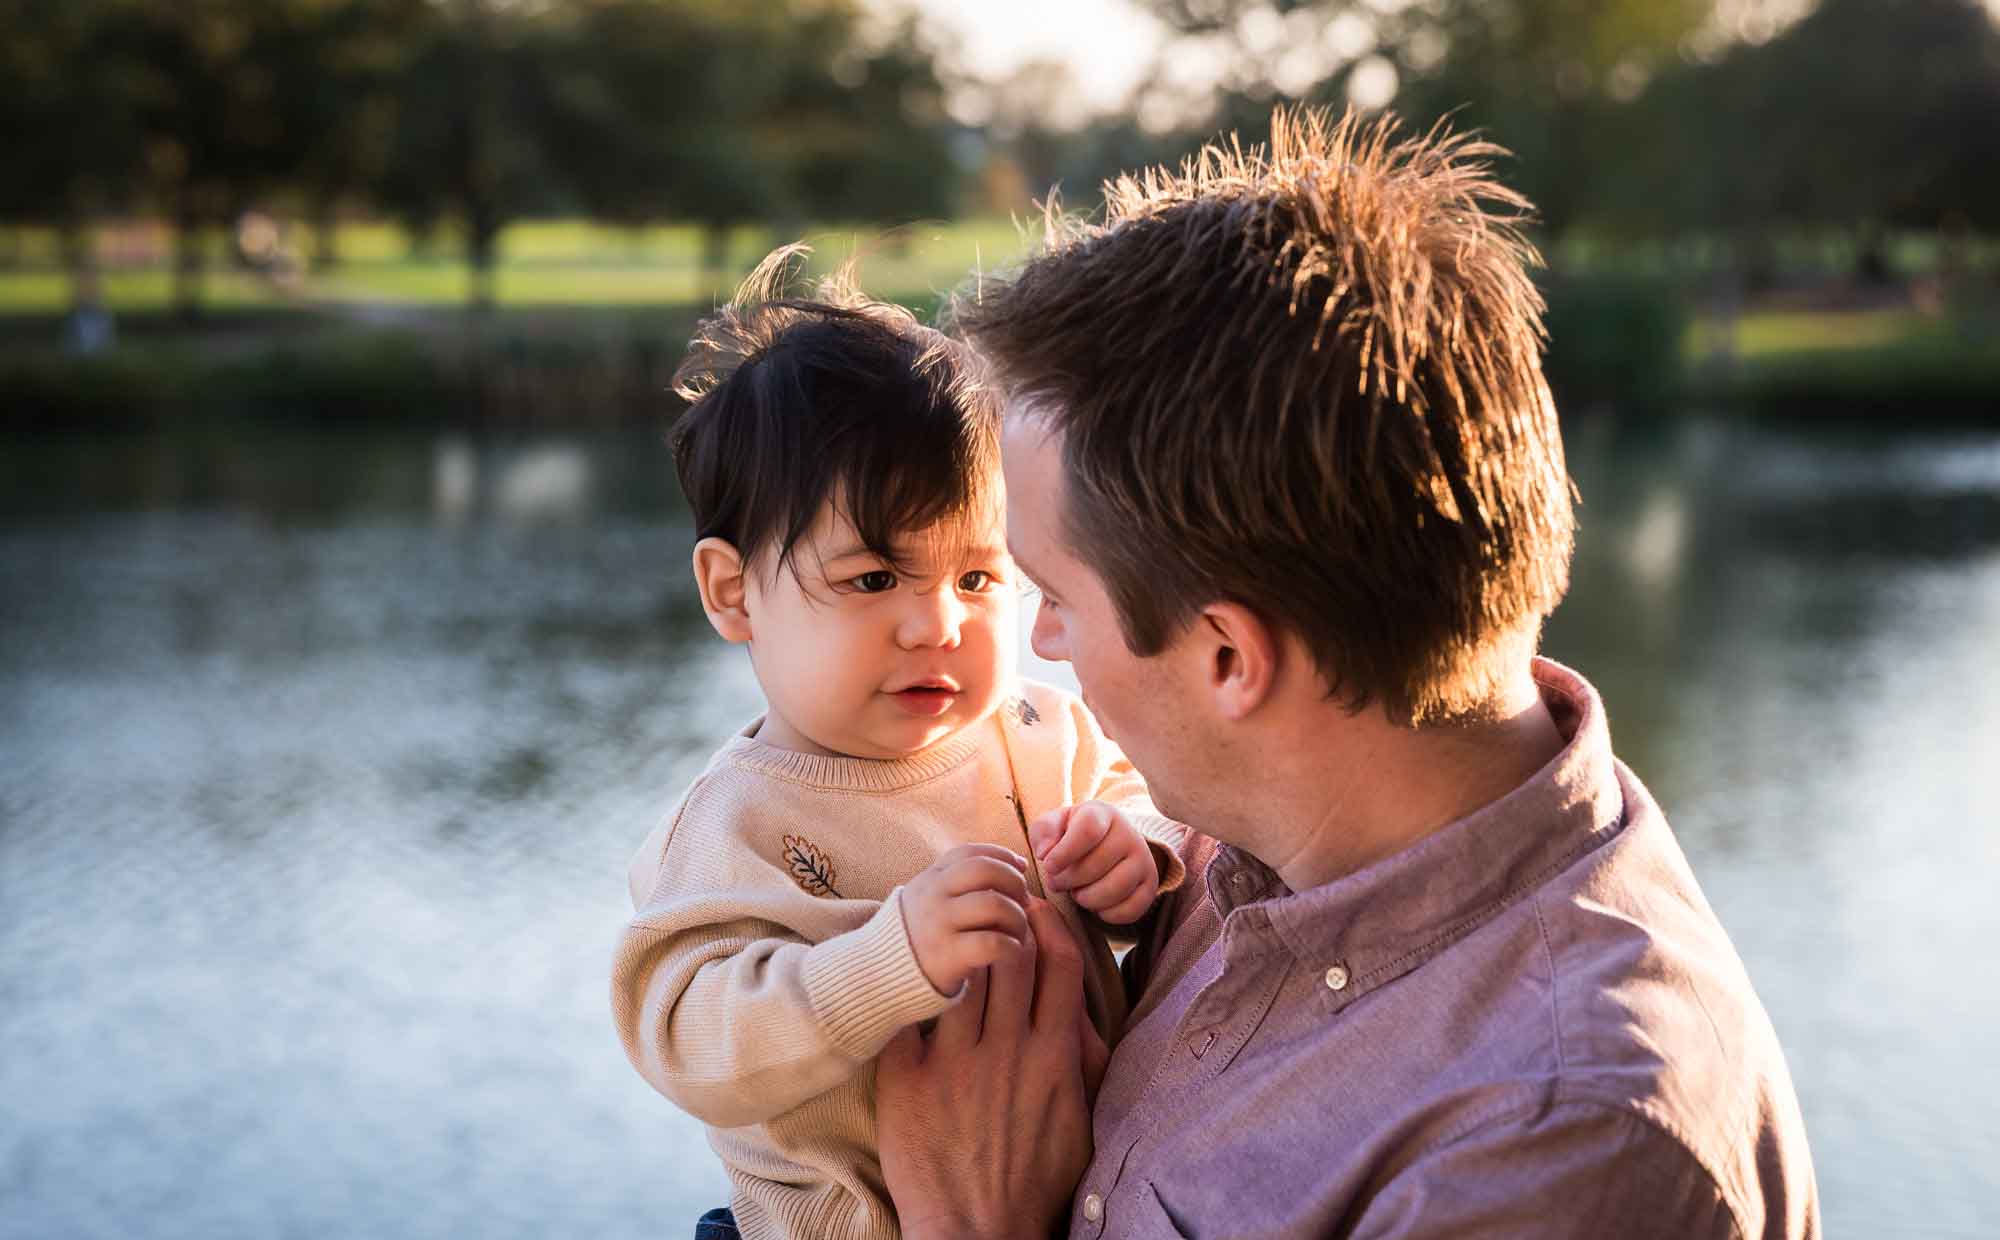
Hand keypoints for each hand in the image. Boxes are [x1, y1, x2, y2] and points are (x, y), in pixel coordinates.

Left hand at [878, 898, 1103, 1239]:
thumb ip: (1084, 1060)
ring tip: (949, 934)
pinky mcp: (906, 1082)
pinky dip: (908, 989)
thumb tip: (1077, 1006)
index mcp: (1055, 1058)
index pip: (1059, 963)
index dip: (1048, 923)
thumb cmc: (1036, 1181)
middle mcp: (1007, 1052)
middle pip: (1008, 955)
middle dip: (1002, 919)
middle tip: (990, 906)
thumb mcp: (1083, 1122)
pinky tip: (906, 976)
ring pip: (958, 975)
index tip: (1035, 907)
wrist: (977, 1235)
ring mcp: (954, 1065)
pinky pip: (906, 1015)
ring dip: (957, 948)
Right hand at [902, 843, 1030, 995]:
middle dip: (1014, 882)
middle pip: (986, 870)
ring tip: (1018, 930)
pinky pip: (992, 942)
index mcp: (931, 879)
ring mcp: (938, 925)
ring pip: (994, 905)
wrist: (878, 977)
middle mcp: (933, 896)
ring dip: (1017, 916)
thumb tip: (1018, 864)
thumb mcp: (930, 899)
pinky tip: (1011, 951)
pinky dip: (1012, 945)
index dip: (1003, 856)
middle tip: (1023, 902)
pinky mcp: (946, 957)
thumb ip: (962, 881)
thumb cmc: (920, 937)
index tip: (1020, 869)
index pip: (971, 852)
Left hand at [1028, 801, 1158, 923]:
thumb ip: (1043, 833)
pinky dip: (1106, 914)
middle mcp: (1129, 834)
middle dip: (1067, 880)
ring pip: (1114, 890)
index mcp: (1103, 814)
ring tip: (1076, 892)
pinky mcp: (1150, 885)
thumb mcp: (1053, 825)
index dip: (1064, 853)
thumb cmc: (1072, 835)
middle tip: (1057, 882)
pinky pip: (1130, 910)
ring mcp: (1144, 860)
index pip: (1088, 831)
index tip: (1048, 866)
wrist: (1106, 842)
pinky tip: (1096, 904)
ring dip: (1086, 899)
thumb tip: (1046, 853)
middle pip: (1096, 865)